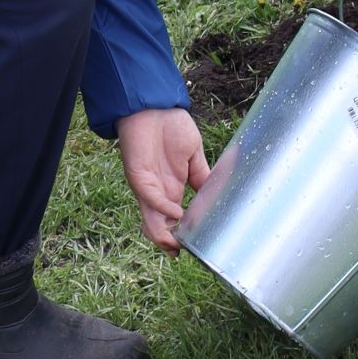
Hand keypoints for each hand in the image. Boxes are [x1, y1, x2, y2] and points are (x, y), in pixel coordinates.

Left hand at [117, 106, 210, 251]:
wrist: (154, 105)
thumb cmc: (172, 127)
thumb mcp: (194, 155)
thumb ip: (202, 175)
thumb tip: (218, 194)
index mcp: (171, 188)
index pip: (173, 220)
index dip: (181, 235)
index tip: (195, 247)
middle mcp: (158, 192)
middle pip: (159, 226)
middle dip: (169, 243)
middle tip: (183, 253)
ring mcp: (148, 185)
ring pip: (150, 219)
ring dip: (162, 234)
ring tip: (177, 244)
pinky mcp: (139, 175)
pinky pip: (150, 197)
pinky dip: (162, 208)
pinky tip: (177, 213)